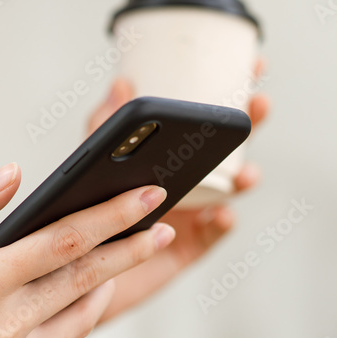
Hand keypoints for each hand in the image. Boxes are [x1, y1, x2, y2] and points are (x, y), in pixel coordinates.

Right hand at [0, 163, 174, 337]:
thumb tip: (15, 174)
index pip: (65, 242)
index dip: (114, 217)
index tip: (151, 197)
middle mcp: (0, 333)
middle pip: (85, 281)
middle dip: (130, 250)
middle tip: (163, 228)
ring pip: (74, 323)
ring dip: (102, 290)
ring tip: (119, 263)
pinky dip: (53, 326)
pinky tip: (57, 306)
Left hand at [86, 71, 269, 322]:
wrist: (75, 271)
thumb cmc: (88, 215)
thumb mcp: (92, 165)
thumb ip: (104, 127)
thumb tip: (122, 83)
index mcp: (171, 155)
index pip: (209, 116)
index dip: (236, 91)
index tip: (256, 66)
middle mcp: (190, 181)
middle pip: (231, 147)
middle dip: (253, 124)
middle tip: (260, 104)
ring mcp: (194, 213)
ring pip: (230, 191)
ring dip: (244, 179)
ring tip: (246, 174)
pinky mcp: (189, 247)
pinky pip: (212, 234)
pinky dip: (221, 224)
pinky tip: (222, 215)